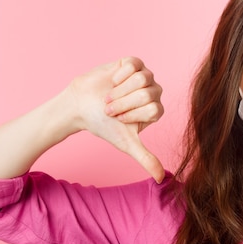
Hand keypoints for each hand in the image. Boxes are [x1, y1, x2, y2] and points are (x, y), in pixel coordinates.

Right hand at [67, 57, 164, 182]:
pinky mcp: (133, 63)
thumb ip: (146, 159)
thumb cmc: (104, 125)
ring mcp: (144, 76)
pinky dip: (118, 75)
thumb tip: (162, 180)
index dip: (132, 114)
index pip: (153, 109)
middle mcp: (154, 92)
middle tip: (110, 108)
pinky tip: (112, 81)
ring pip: (141, 79)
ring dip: (119, 91)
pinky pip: (132, 65)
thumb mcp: (126, 143)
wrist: (80, 106)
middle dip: (123, 103)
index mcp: (156, 110)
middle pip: (147, 94)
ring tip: (109, 96)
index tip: (119, 119)